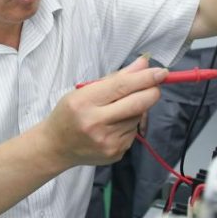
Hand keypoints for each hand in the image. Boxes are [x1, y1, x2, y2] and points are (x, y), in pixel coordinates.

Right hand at [43, 56, 165, 167]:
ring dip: (137, 108)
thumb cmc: (69, 114)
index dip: (145, 78)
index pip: (122, 86)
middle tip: (156, 84)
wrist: (56, 147)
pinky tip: (114, 125)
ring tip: (118, 109)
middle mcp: (96, 123)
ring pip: (137, 117)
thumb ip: (115, 78)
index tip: (161, 71)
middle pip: (137, 103)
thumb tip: (143, 64)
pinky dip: (129, 124)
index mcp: (84, 102)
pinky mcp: (115, 152)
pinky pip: (133, 132)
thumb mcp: (83, 91)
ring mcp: (107, 141)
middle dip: (152, 91)